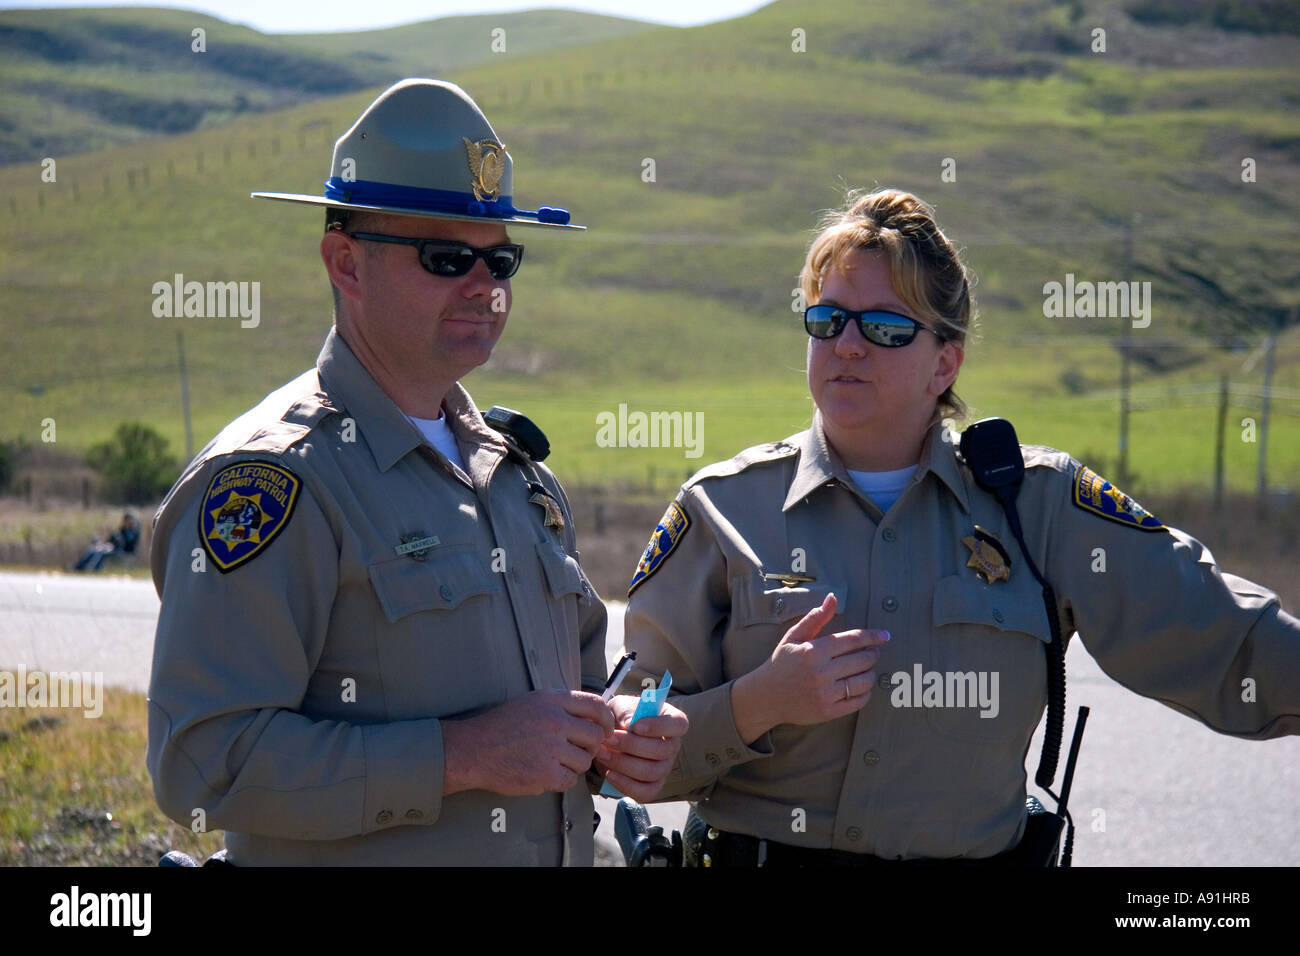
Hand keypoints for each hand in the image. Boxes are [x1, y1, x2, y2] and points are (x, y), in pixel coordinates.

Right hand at [443, 689, 615, 796]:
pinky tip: (544, 773)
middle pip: (595, 737)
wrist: (473, 750)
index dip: (607, 720)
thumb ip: (562, 707)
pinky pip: (570, 780)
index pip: (596, 705)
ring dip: (573, 765)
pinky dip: (560, 780)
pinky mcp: (545, 773)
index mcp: (553, 700)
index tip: (606, 729)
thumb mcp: (532, 703)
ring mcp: (551, 748)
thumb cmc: (502, 726)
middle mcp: (555, 722)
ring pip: (584, 761)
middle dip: (590, 747)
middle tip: (575, 751)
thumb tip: (594, 718)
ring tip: (552, 762)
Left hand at [593, 695, 688, 801]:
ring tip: (603, 753)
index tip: (635, 726)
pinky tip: (609, 773)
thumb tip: (629, 723)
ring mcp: (665, 768)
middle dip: (631, 746)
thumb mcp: (621, 705)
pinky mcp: (653, 786)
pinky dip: (625, 785)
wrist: (611, 735)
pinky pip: (645, 793)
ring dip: (624, 764)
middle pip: (662, 751)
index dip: (659, 726)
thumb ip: (625, 710)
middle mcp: (673, 746)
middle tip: (609, 739)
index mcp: (673, 721)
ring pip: (652, 772)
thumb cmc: (621, 716)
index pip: (679, 725)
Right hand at [733, 593, 888, 739]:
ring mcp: (825, 694)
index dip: (872, 636)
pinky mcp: (828, 712)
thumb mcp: (793, 637)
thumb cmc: (781, 663)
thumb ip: (816, 618)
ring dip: (870, 673)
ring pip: (864, 681)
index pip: (852, 640)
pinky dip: (866, 693)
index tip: (885, 635)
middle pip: (862, 660)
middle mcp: (820, 673)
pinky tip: (861, 686)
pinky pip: (858, 701)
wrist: (765, 697)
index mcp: (813, 651)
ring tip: (866, 668)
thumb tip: (832, 598)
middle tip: (872, 652)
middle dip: (872, 654)